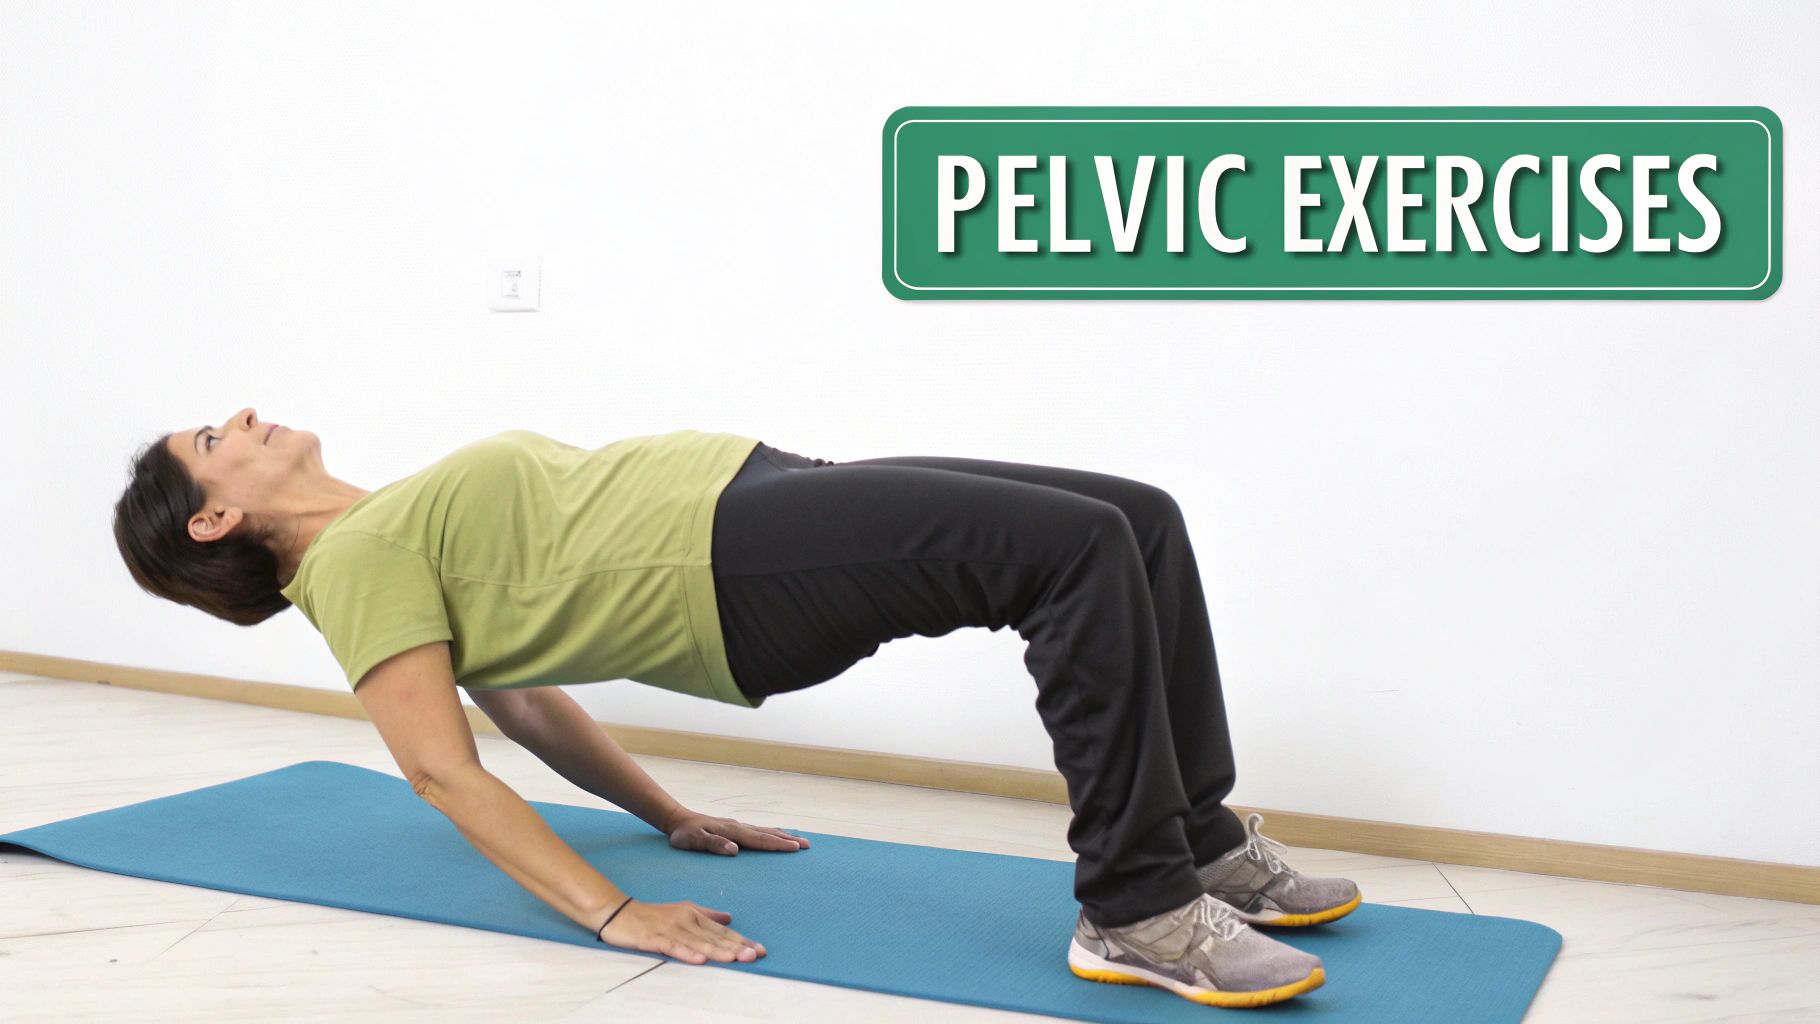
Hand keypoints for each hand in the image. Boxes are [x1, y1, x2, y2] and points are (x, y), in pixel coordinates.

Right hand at [598, 898, 765, 963]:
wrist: (618, 912)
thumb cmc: (653, 915)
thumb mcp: (683, 911)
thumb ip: (707, 915)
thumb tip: (730, 917)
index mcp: (695, 915)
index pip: (722, 931)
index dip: (741, 940)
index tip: (760, 949)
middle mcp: (686, 920)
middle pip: (715, 937)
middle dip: (736, 947)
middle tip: (756, 955)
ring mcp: (670, 929)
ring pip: (698, 942)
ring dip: (718, 951)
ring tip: (736, 958)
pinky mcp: (654, 937)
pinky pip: (673, 947)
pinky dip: (687, 953)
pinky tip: (700, 959)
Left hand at [666, 809, 811, 855]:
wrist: (678, 819)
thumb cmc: (684, 834)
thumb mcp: (693, 841)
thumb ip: (713, 845)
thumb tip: (735, 850)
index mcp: (732, 832)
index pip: (759, 840)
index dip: (777, 844)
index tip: (795, 848)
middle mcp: (738, 827)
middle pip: (767, 834)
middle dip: (788, 840)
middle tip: (807, 845)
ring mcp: (738, 826)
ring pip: (765, 831)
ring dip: (783, 836)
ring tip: (801, 841)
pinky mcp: (735, 828)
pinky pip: (759, 831)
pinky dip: (773, 833)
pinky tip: (778, 835)